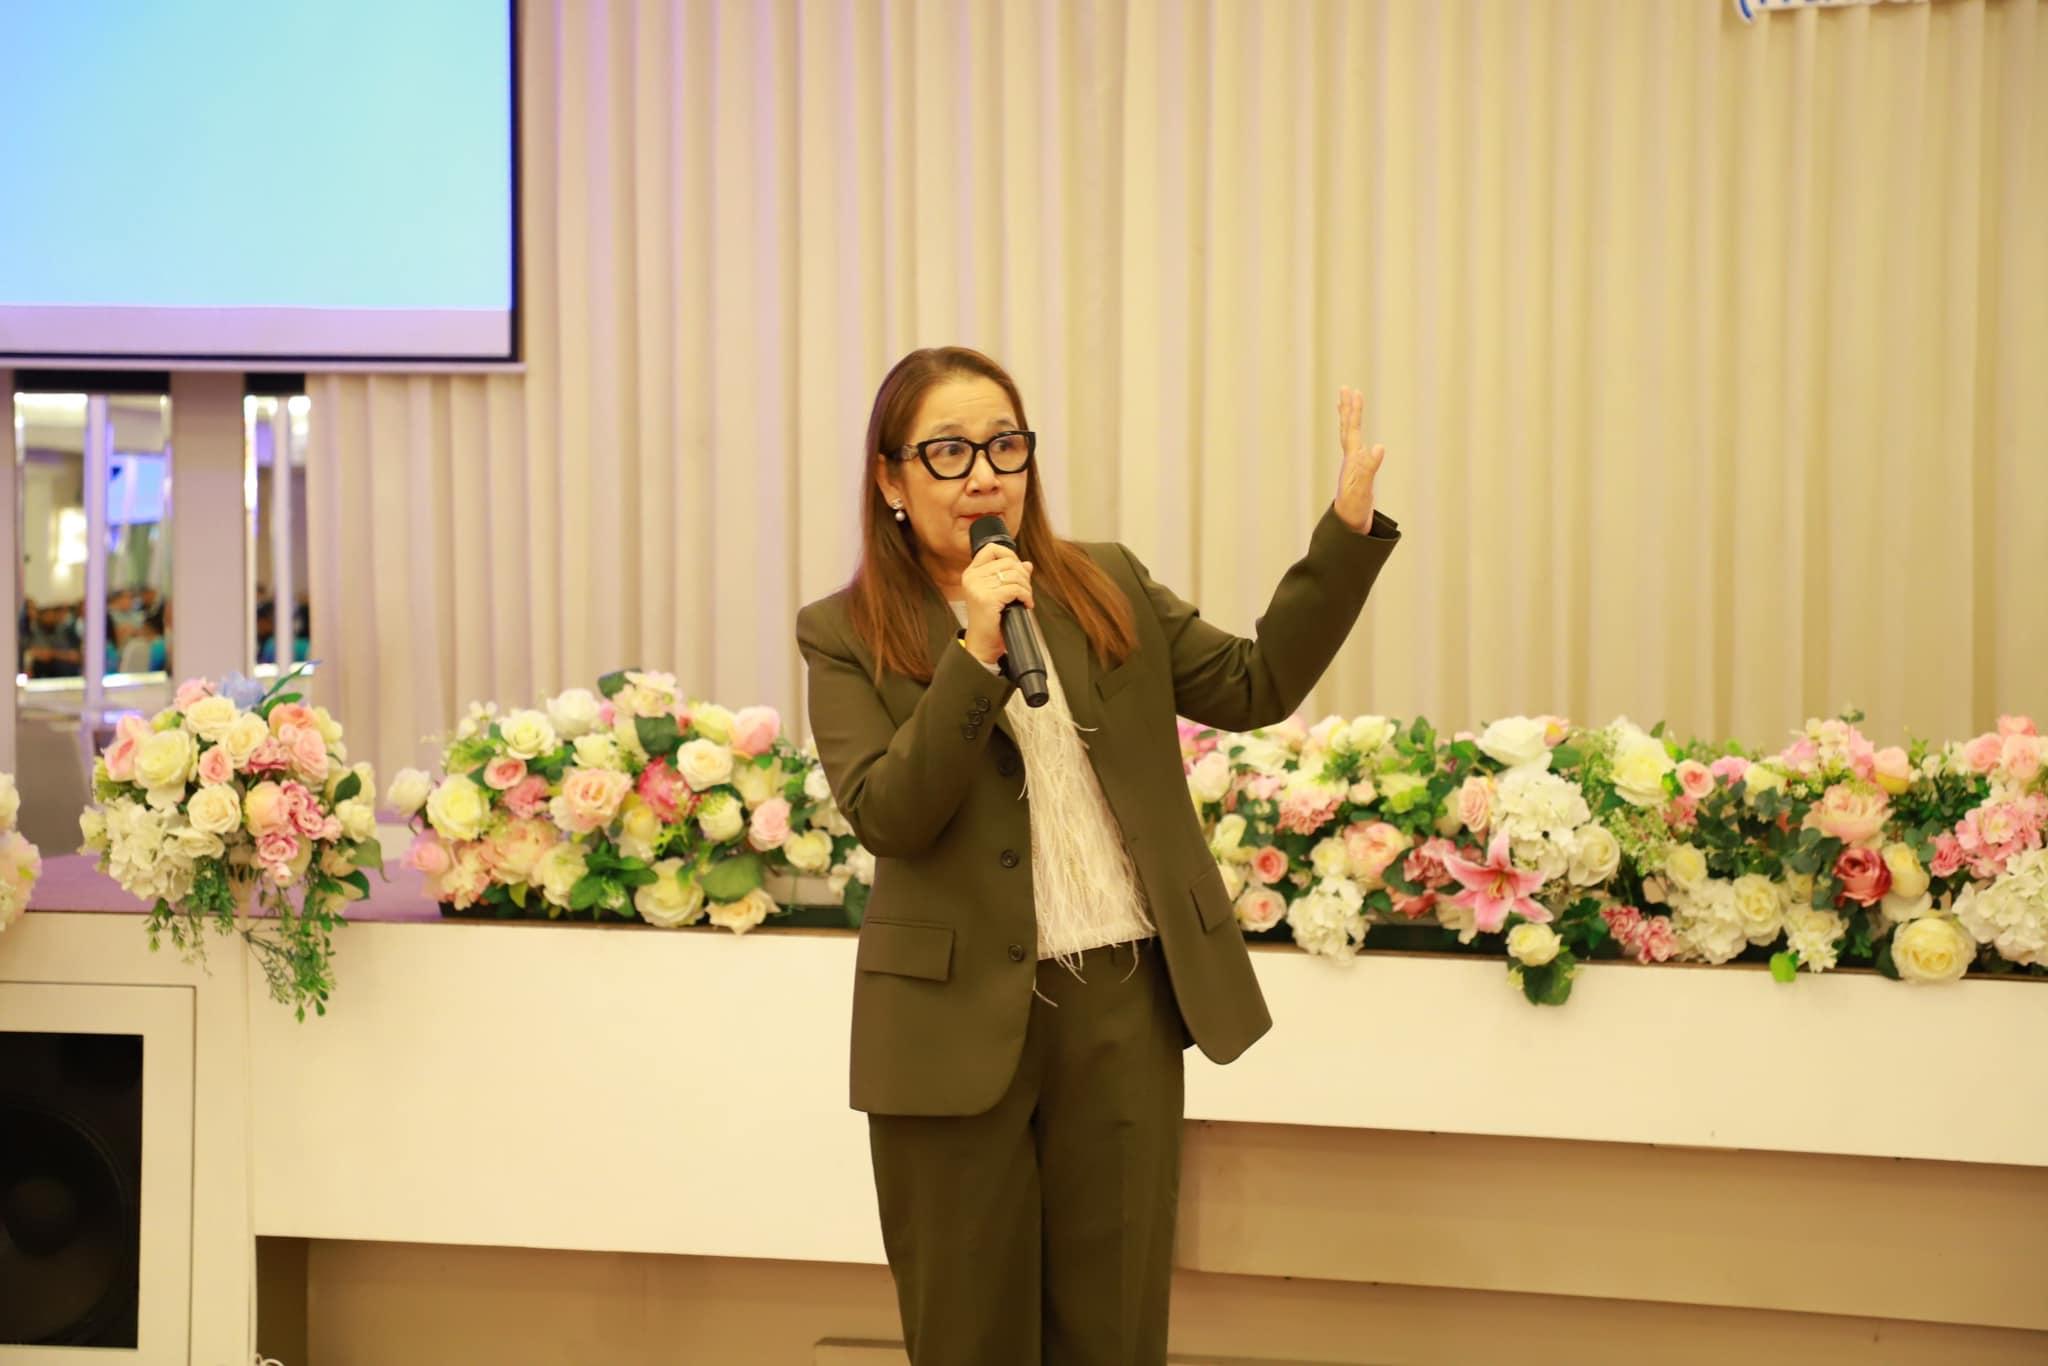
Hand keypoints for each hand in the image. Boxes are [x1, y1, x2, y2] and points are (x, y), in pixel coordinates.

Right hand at [961, 544, 1033, 663]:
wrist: (983, 644)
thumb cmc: (990, 620)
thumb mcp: (999, 593)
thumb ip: (1011, 576)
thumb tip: (1027, 565)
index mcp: (972, 573)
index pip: (992, 549)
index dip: (1010, 555)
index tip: (1018, 569)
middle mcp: (972, 578)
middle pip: (1008, 562)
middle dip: (1023, 576)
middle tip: (1025, 590)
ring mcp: (978, 587)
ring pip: (1015, 575)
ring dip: (1026, 588)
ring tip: (1025, 598)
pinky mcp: (987, 599)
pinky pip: (1016, 589)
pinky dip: (1026, 596)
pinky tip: (1026, 604)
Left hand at [1333, 386, 1385, 531]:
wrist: (1345, 530)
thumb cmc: (1352, 511)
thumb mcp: (1362, 489)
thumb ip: (1370, 468)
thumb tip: (1379, 446)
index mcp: (1352, 460)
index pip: (1352, 430)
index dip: (1353, 411)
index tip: (1353, 392)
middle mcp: (1350, 461)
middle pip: (1348, 429)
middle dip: (1349, 409)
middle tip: (1347, 389)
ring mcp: (1353, 468)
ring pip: (1350, 438)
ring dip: (1350, 421)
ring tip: (1350, 407)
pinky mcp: (1358, 476)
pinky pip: (1356, 450)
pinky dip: (1357, 439)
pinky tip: (1361, 441)